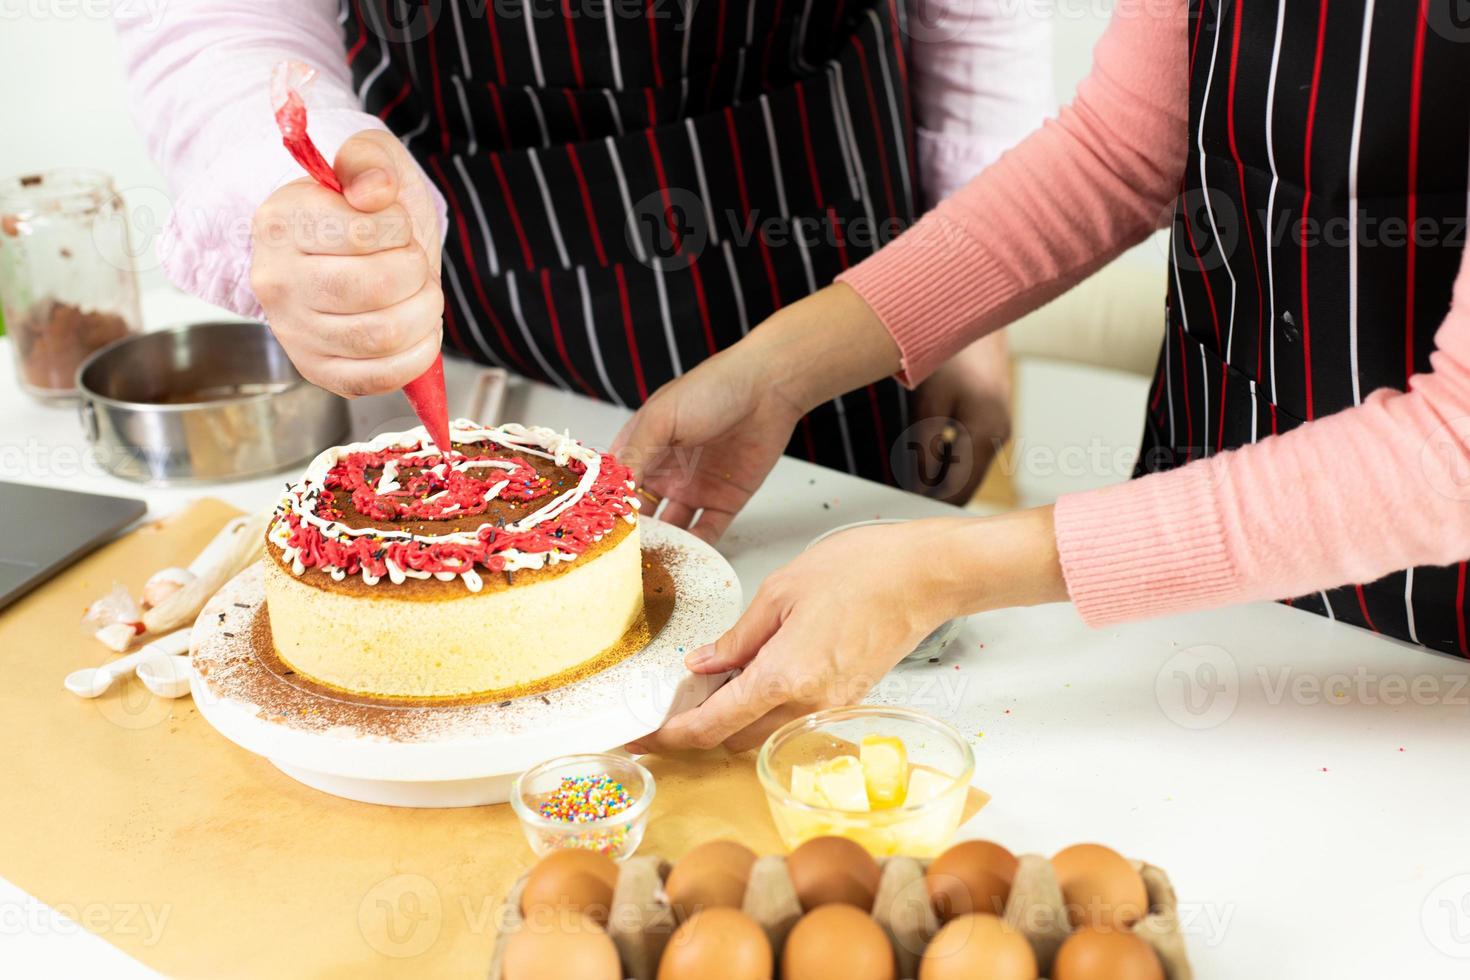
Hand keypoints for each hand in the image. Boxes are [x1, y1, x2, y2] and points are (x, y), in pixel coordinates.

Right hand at [250, 129, 443, 396]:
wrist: (341, 253)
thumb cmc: (360, 208)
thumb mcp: (367, 161)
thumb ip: (369, 160)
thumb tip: (376, 190)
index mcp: (279, 222)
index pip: (363, 231)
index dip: (399, 228)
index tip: (394, 224)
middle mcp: (276, 281)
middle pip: (376, 288)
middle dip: (416, 271)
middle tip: (413, 263)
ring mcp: (293, 332)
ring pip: (382, 335)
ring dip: (424, 312)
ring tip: (421, 294)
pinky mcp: (318, 370)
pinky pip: (378, 377)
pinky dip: (417, 355)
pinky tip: (420, 330)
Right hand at [612, 346, 803, 542]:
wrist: (769, 388)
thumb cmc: (712, 389)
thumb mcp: (663, 419)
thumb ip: (636, 454)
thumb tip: (612, 490)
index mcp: (645, 447)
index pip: (619, 485)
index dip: (609, 507)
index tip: (599, 532)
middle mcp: (666, 471)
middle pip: (643, 512)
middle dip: (633, 535)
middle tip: (621, 559)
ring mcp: (695, 487)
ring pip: (673, 527)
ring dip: (664, 545)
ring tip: (651, 566)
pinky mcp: (725, 500)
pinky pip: (708, 530)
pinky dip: (698, 547)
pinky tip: (686, 559)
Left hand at [628, 507, 1067, 753]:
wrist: (926, 576)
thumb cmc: (861, 571)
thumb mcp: (781, 592)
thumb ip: (737, 637)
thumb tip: (701, 664)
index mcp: (785, 679)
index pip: (714, 726)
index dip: (673, 735)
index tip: (644, 737)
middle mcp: (809, 706)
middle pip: (736, 740)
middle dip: (701, 728)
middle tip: (672, 700)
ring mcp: (832, 708)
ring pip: (766, 733)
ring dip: (735, 719)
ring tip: (712, 682)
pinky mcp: (848, 700)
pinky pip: (794, 717)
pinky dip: (766, 706)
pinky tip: (754, 673)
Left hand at [909, 334, 1011, 504]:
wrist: (974, 311)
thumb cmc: (949, 351)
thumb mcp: (928, 399)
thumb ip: (924, 445)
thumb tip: (919, 484)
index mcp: (986, 432)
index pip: (959, 490)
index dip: (929, 502)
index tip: (901, 507)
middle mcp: (998, 434)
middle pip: (965, 484)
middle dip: (933, 491)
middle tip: (899, 490)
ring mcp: (999, 426)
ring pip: (967, 468)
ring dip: (939, 473)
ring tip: (908, 467)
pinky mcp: (992, 417)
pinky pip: (969, 450)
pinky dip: (947, 456)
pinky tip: (925, 447)